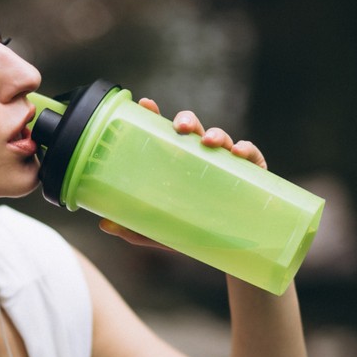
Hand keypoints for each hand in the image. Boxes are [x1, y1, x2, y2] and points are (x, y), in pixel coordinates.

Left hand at [99, 98, 266, 246]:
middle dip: (186, 121)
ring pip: (220, 138)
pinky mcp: (252, 174)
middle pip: (192, 129)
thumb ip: (135, 228)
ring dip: (215, 134)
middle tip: (181, 128)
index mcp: (178, 162)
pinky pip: (251, 156)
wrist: (230, 253)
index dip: (154, 114)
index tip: (145, 103)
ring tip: (209, 142)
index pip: (164, 132)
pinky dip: (246, 149)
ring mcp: (227, 164)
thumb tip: (104, 224)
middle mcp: (201, 157)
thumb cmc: (193, 232)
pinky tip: (238, 153)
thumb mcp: (161, 232)